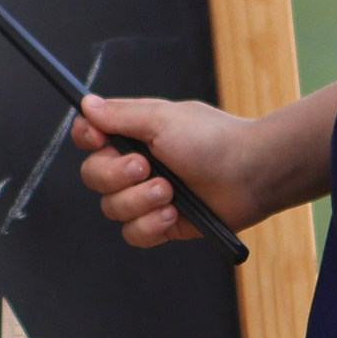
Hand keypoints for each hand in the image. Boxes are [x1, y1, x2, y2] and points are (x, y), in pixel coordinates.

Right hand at [72, 92, 256, 249]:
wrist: (250, 174)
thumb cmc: (213, 140)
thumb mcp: (162, 119)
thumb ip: (120, 115)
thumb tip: (86, 103)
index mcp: (135, 134)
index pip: (90, 136)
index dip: (88, 138)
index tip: (99, 139)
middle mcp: (137, 165)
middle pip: (93, 176)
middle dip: (116, 175)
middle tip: (146, 168)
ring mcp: (148, 196)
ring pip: (112, 208)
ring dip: (138, 201)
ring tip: (170, 192)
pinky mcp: (161, 224)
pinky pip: (133, 233)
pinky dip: (150, 225)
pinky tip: (173, 214)